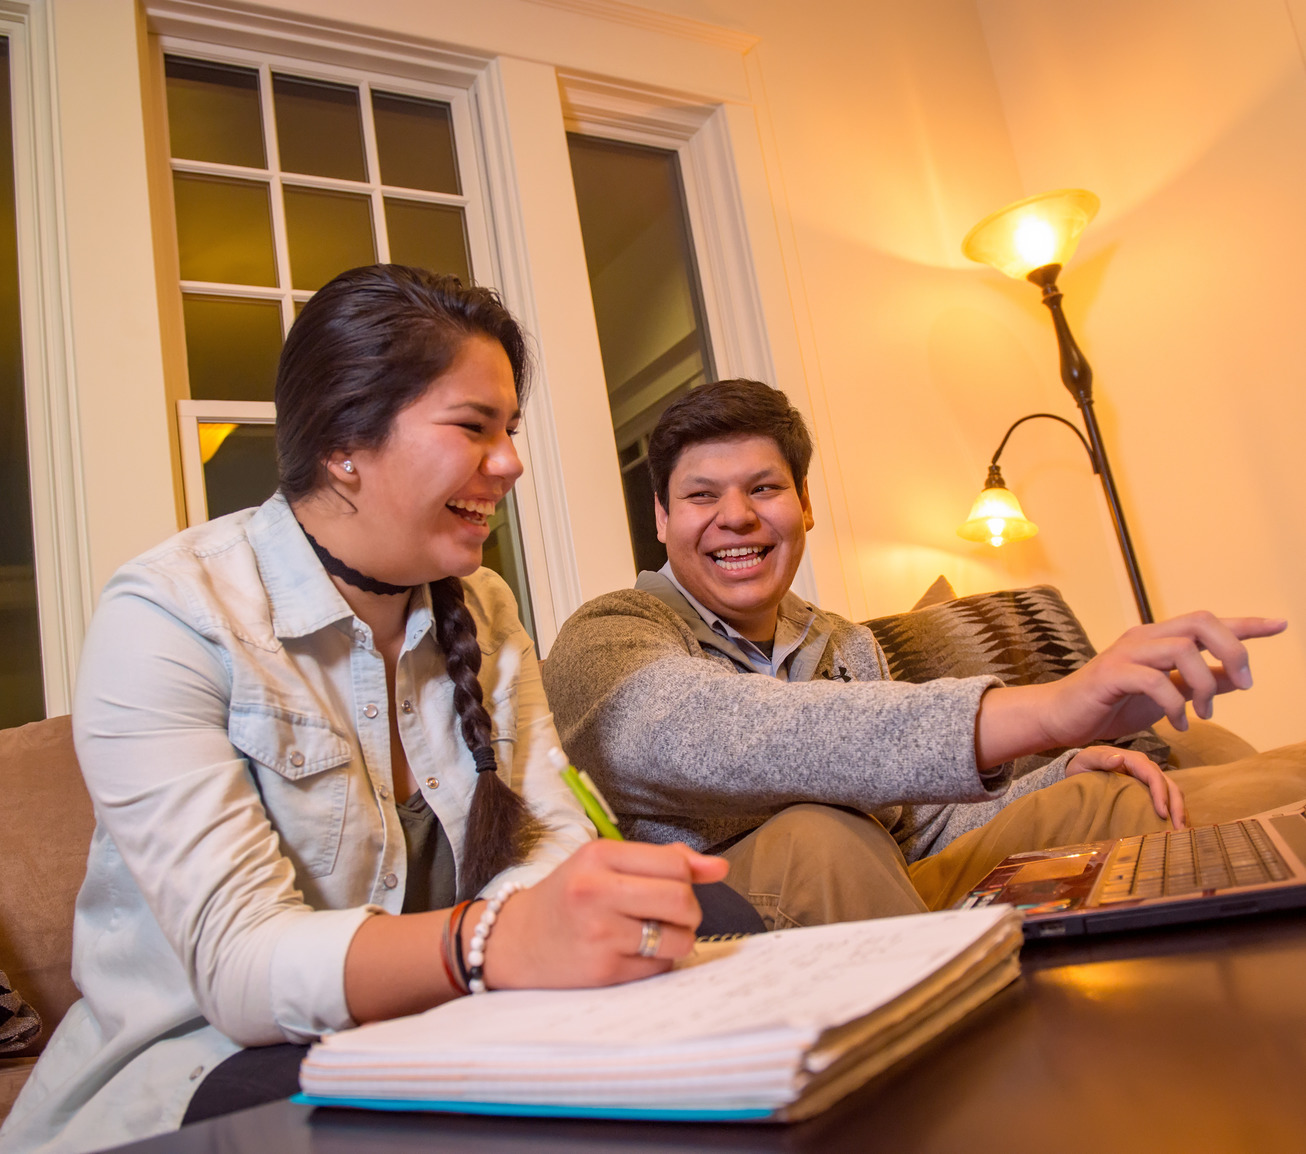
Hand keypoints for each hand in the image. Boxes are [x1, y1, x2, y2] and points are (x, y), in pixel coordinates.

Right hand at [480, 839, 728, 990]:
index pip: (675, 863)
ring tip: (652, 935)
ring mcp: (599, 934)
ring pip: (678, 938)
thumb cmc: (566, 898)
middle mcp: (597, 892)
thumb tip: (720, 868)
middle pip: (682, 900)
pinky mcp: (602, 971)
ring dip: (677, 940)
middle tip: (671, 915)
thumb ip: (661, 861)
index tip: (675, 886)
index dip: (686, 878)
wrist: (514, 941)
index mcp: (599, 856)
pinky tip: (631, 953)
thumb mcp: (603, 864)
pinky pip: (659, 967)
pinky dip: (656, 962)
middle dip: (688, 912)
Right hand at [1041, 613, 1285, 744]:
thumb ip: (1198, 684)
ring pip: (1182, 650)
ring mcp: (1126, 653)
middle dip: (1232, 650)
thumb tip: (1237, 676)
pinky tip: (1178, 724)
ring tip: (1204, 713)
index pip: (1208, 622)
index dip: (1247, 624)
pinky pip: (1155, 681)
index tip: (1280, 626)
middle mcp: (1144, 637)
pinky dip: (1175, 705)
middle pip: (1201, 622)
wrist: (1060, 717)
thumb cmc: (1111, 705)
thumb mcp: (1166, 696)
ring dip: (1204, 684)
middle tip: (1243, 685)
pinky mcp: (1111, 674)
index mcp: (1158, 639)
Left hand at [1065, 745, 1185, 828]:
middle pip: (1170, 786)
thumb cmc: (1083, 764)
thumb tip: (1119, 759)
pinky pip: (1167, 800)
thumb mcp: (1086, 759)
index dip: (1161, 794)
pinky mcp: (1149, 790)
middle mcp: (1147, 768)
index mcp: (1134, 760)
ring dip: (1179, 812)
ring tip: (1180, 833)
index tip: (1162, 814)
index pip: (1154, 776)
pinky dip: (1173, 813)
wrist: (1082, 768)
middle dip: (1177, 807)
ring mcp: (1150, 779)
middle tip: (1179, 830)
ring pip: (1173, 793)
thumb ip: (1100, 759)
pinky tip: (1173, 829)